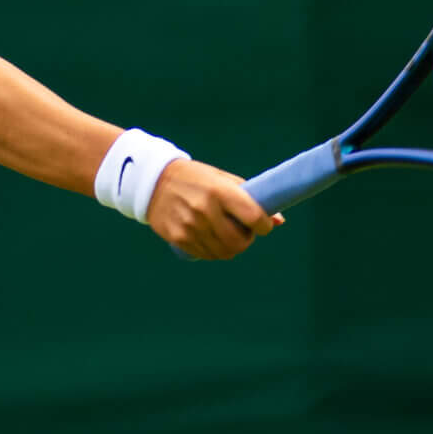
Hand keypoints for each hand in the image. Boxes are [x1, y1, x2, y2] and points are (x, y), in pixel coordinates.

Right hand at [148, 160, 283, 259]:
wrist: (153, 182)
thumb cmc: (196, 178)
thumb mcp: (222, 180)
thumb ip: (249, 198)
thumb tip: (279, 221)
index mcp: (219, 190)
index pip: (253, 216)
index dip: (263, 225)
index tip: (263, 225)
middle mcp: (205, 209)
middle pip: (239, 241)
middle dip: (247, 240)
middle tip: (243, 232)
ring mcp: (190, 226)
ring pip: (223, 252)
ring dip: (231, 247)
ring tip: (226, 234)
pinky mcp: (179, 237)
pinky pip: (206, 255)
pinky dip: (213, 250)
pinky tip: (211, 238)